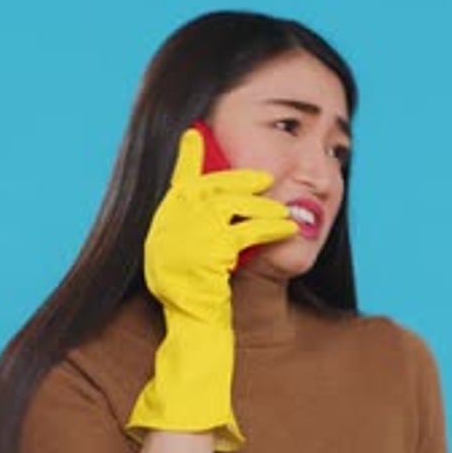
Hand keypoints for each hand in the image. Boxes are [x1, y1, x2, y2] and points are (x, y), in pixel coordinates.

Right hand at [144, 126, 296, 320]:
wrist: (190, 319)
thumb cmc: (186, 294)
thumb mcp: (175, 257)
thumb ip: (184, 228)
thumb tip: (202, 206)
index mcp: (164, 220)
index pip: (177, 179)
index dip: (187, 155)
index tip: (194, 133)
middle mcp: (174, 220)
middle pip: (213, 184)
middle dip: (242, 178)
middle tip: (266, 178)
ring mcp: (193, 232)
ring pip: (235, 204)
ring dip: (264, 207)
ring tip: (284, 212)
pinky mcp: (215, 248)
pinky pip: (250, 230)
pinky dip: (271, 228)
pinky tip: (286, 229)